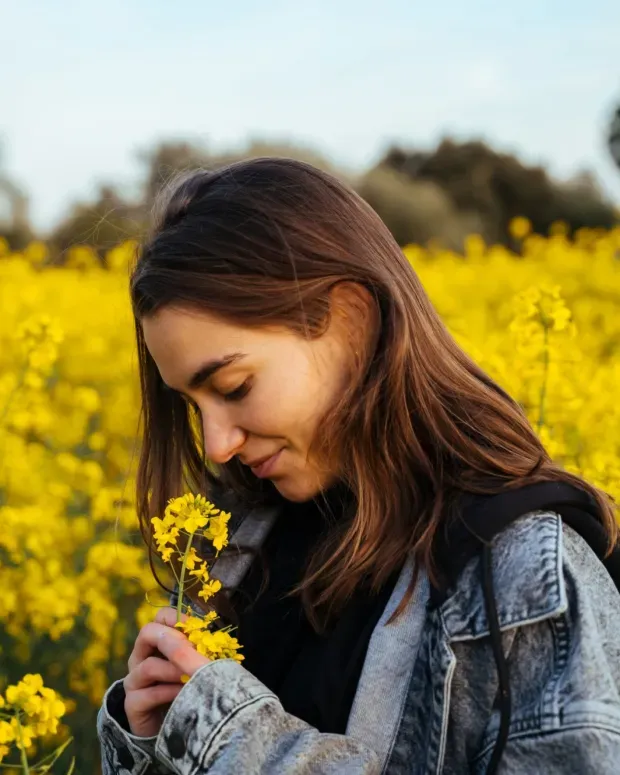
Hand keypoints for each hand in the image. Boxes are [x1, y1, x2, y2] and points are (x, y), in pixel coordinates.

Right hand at [123, 607, 210, 736]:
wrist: (171, 729)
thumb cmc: (185, 691)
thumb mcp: (194, 667)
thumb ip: (198, 651)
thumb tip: (212, 635)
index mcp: (156, 643)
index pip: (160, 617)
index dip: (177, 618)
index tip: (196, 629)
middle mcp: (140, 657)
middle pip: (147, 633)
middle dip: (173, 641)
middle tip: (193, 653)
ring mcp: (134, 680)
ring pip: (149, 665)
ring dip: (174, 670)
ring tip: (192, 677)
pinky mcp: (132, 704)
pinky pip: (149, 693)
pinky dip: (169, 692)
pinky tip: (184, 694)